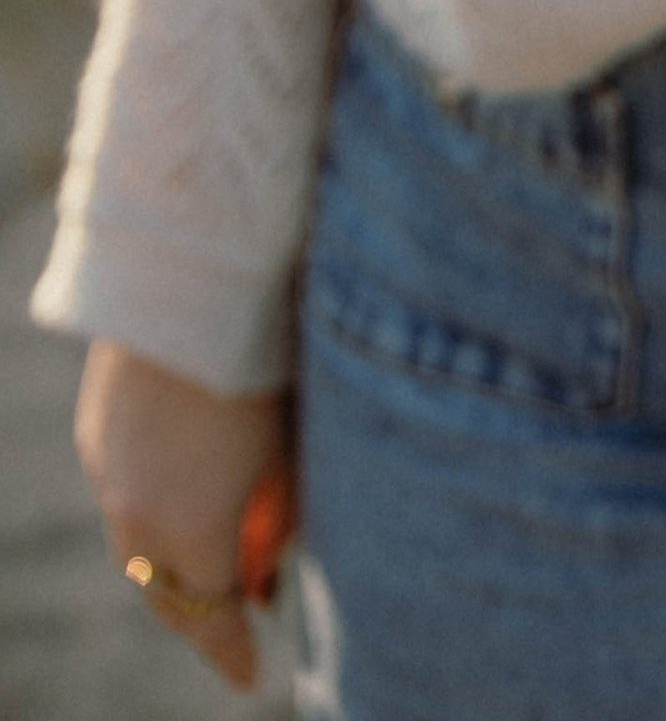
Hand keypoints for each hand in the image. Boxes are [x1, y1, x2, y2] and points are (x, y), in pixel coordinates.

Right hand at [75, 336, 293, 694]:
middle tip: (239, 612)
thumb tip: (280, 545)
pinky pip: (122, 493)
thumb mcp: (292, 439)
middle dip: (198, 612)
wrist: (195, 264)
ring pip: (134, 544)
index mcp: (188, 527)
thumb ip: (284, 505)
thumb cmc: (267, 349)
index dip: (232, 652)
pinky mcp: (98, 426)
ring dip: (172, 558)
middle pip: (163, 590)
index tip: (255, 677)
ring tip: (219, 549)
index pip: (209, 617)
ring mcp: (107, 466)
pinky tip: (189, 486)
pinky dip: (153, 510)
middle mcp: (135, 510)